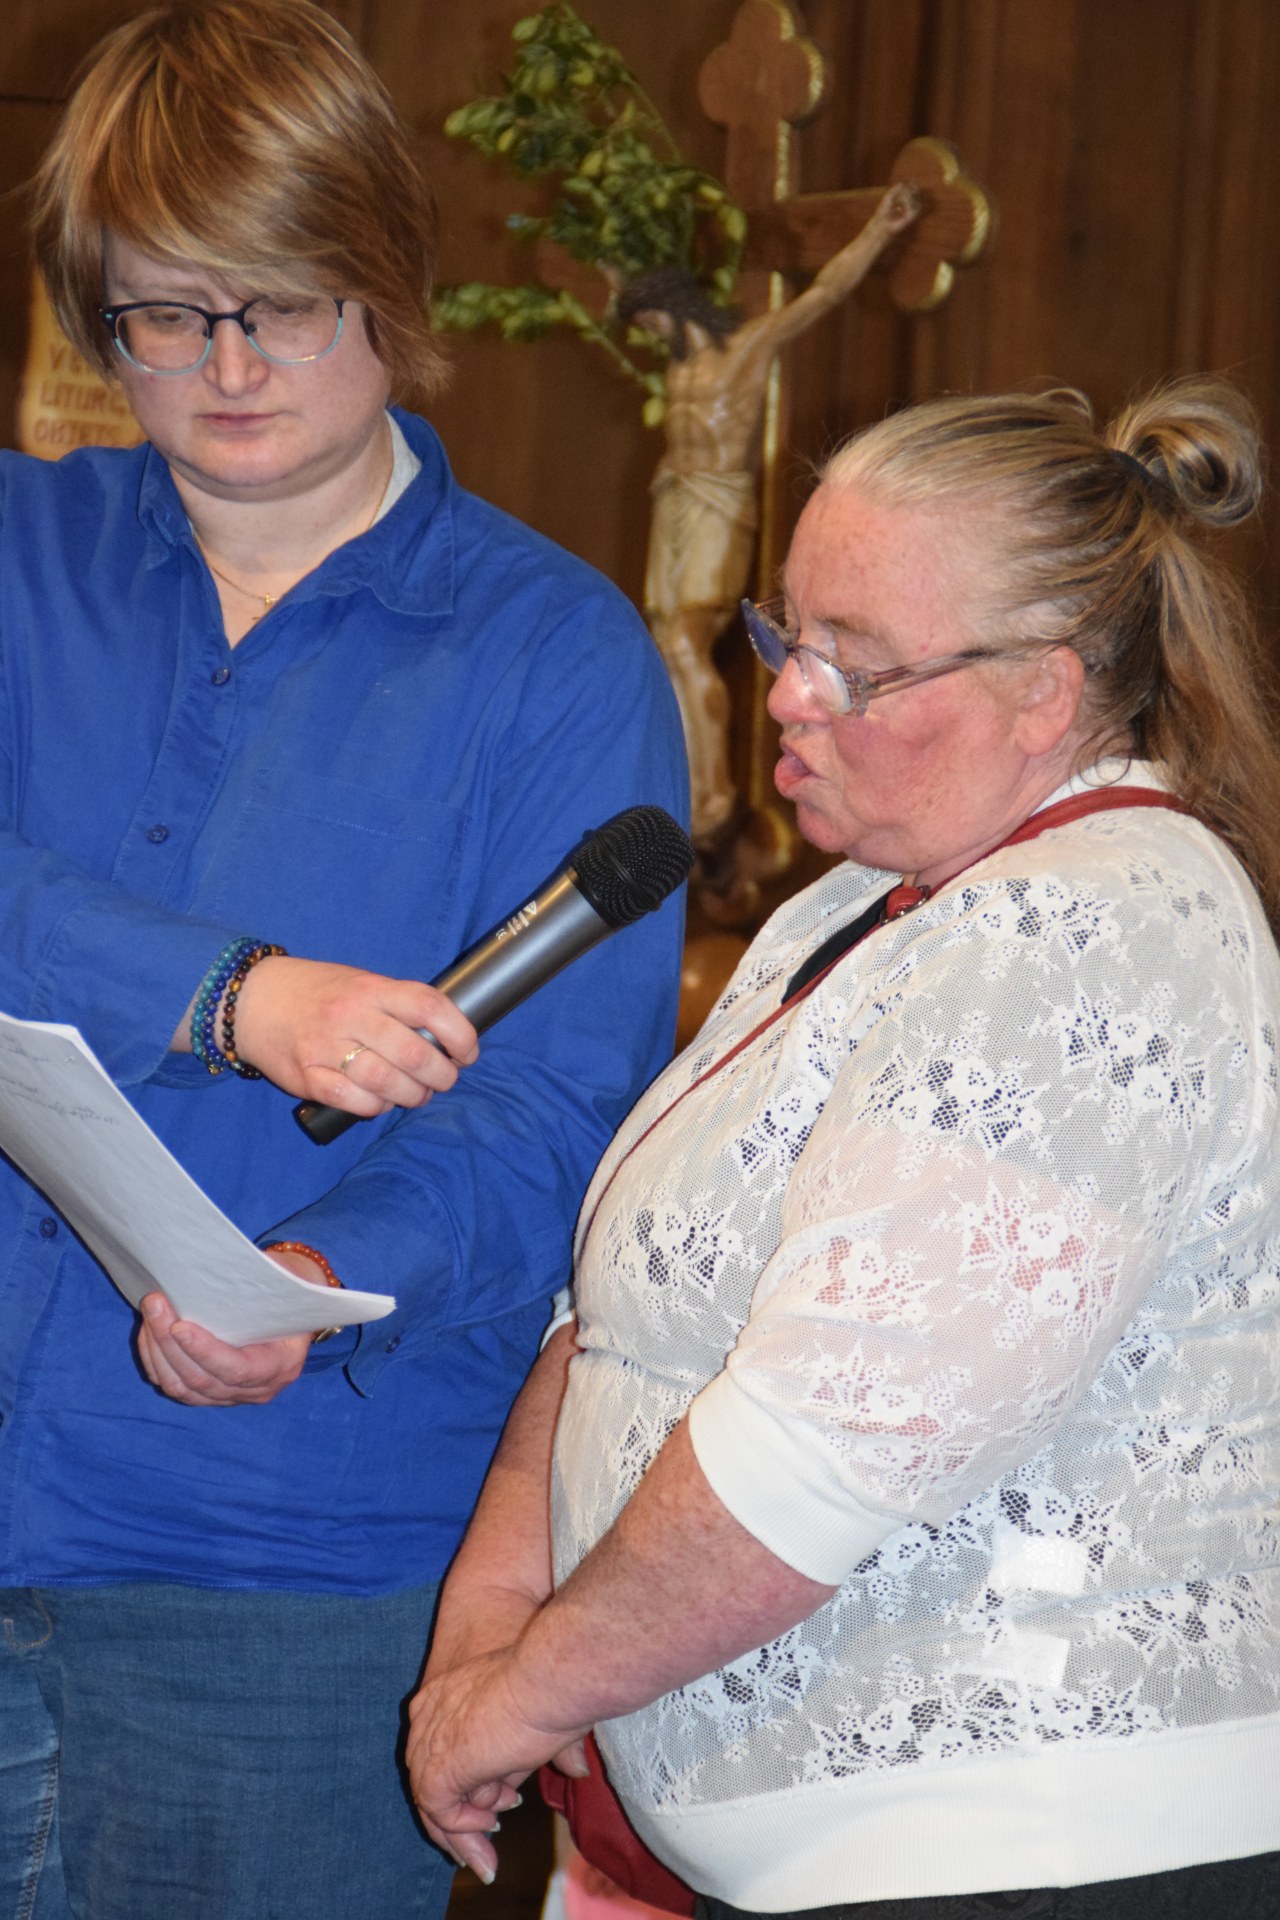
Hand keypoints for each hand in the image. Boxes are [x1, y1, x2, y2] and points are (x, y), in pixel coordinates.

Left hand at [135, 1248, 328, 1405]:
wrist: (290, 1308)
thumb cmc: (285, 1290)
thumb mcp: (282, 1285)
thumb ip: (255, 1287)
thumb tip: (209, 1272)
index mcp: (282, 1364)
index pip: (238, 1369)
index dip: (205, 1352)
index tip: (179, 1326)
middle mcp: (258, 1389)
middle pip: (202, 1379)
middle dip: (170, 1343)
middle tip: (154, 1304)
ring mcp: (232, 1396)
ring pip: (183, 1387)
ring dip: (158, 1352)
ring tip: (148, 1315)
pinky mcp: (210, 1394)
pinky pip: (176, 1387)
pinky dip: (156, 1361)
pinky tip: (148, 1333)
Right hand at [213, 955, 478, 1115]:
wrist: (252, 999)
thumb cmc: (317, 992)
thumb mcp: (360, 982)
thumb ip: (396, 1005)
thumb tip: (444, 1038)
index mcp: (370, 988)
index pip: (429, 1006)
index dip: (460, 1033)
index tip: (468, 1052)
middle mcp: (350, 1015)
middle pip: (413, 1053)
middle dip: (441, 1075)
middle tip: (444, 1080)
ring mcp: (326, 1046)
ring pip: (386, 1082)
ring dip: (412, 1096)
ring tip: (416, 1094)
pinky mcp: (306, 1076)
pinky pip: (353, 1101)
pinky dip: (375, 1106)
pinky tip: (380, 1101)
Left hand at [406, 1647, 586, 1883]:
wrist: (549, 1680)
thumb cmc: (552, 1689)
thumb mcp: (539, 1723)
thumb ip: (541, 1748)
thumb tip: (576, 1771)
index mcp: (444, 1696)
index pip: (440, 1753)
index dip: (463, 1787)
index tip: (494, 1813)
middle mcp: (427, 1716)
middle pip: (433, 1779)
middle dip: (459, 1818)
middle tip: (484, 1849)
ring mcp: (428, 1744)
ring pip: (435, 1801)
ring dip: (464, 1831)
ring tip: (488, 1856)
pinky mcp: (436, 1772)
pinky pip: (440, 1812)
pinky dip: (464, 1826)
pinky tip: (493, 1820)